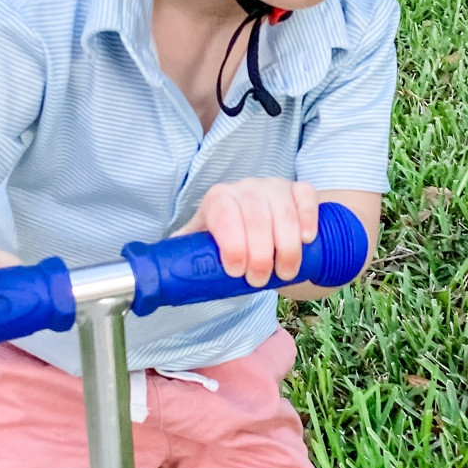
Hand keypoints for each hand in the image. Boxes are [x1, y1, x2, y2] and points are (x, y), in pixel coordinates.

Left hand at [180, 178, 318, 287]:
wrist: (260, 222)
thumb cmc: (230, 237)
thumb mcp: (206, 241)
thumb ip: (187, 252)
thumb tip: (159, 271)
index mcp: (219, 199)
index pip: (224, 216)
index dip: (232, 243)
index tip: (236, 271)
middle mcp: (246, 188)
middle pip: (256, 217)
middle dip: (260, 254)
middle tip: (260, 280)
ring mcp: (274, 186)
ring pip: (284, 212)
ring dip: (287, 246)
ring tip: (285, 273)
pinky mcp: (298, 190)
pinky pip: (306, 197)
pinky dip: (308, 217)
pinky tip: (307, 239)